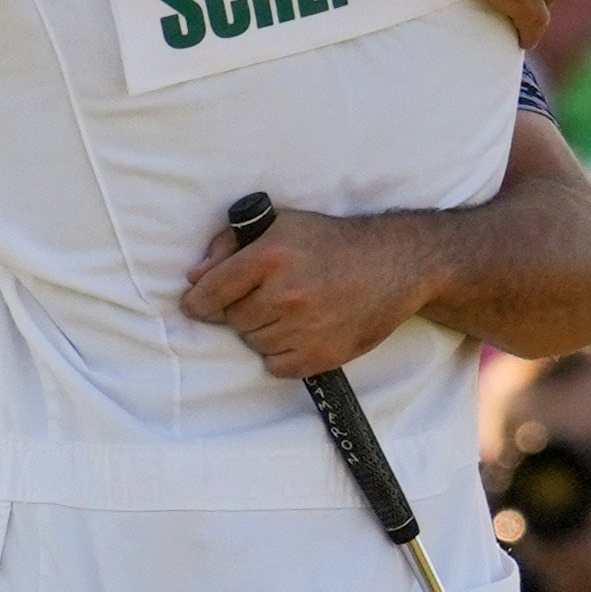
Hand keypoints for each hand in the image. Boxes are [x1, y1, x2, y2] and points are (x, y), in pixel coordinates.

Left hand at [186, 203, 433, 380]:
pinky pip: (276, 366)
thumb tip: (195, 278)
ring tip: (291, 311)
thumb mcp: (282, 225)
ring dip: (263, 330)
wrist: (395, 264)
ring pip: (254, 343)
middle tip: (270, 296)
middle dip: (243, 309)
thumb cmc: (333, 242)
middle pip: (234, 319)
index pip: (212, 292)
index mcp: (271, 256)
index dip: (198, 302)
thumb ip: (231, 245)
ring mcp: (305, 328)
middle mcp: (286, 294)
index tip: (196, 306)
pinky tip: (299, 333)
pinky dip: (281, 354)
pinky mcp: (322, 355)